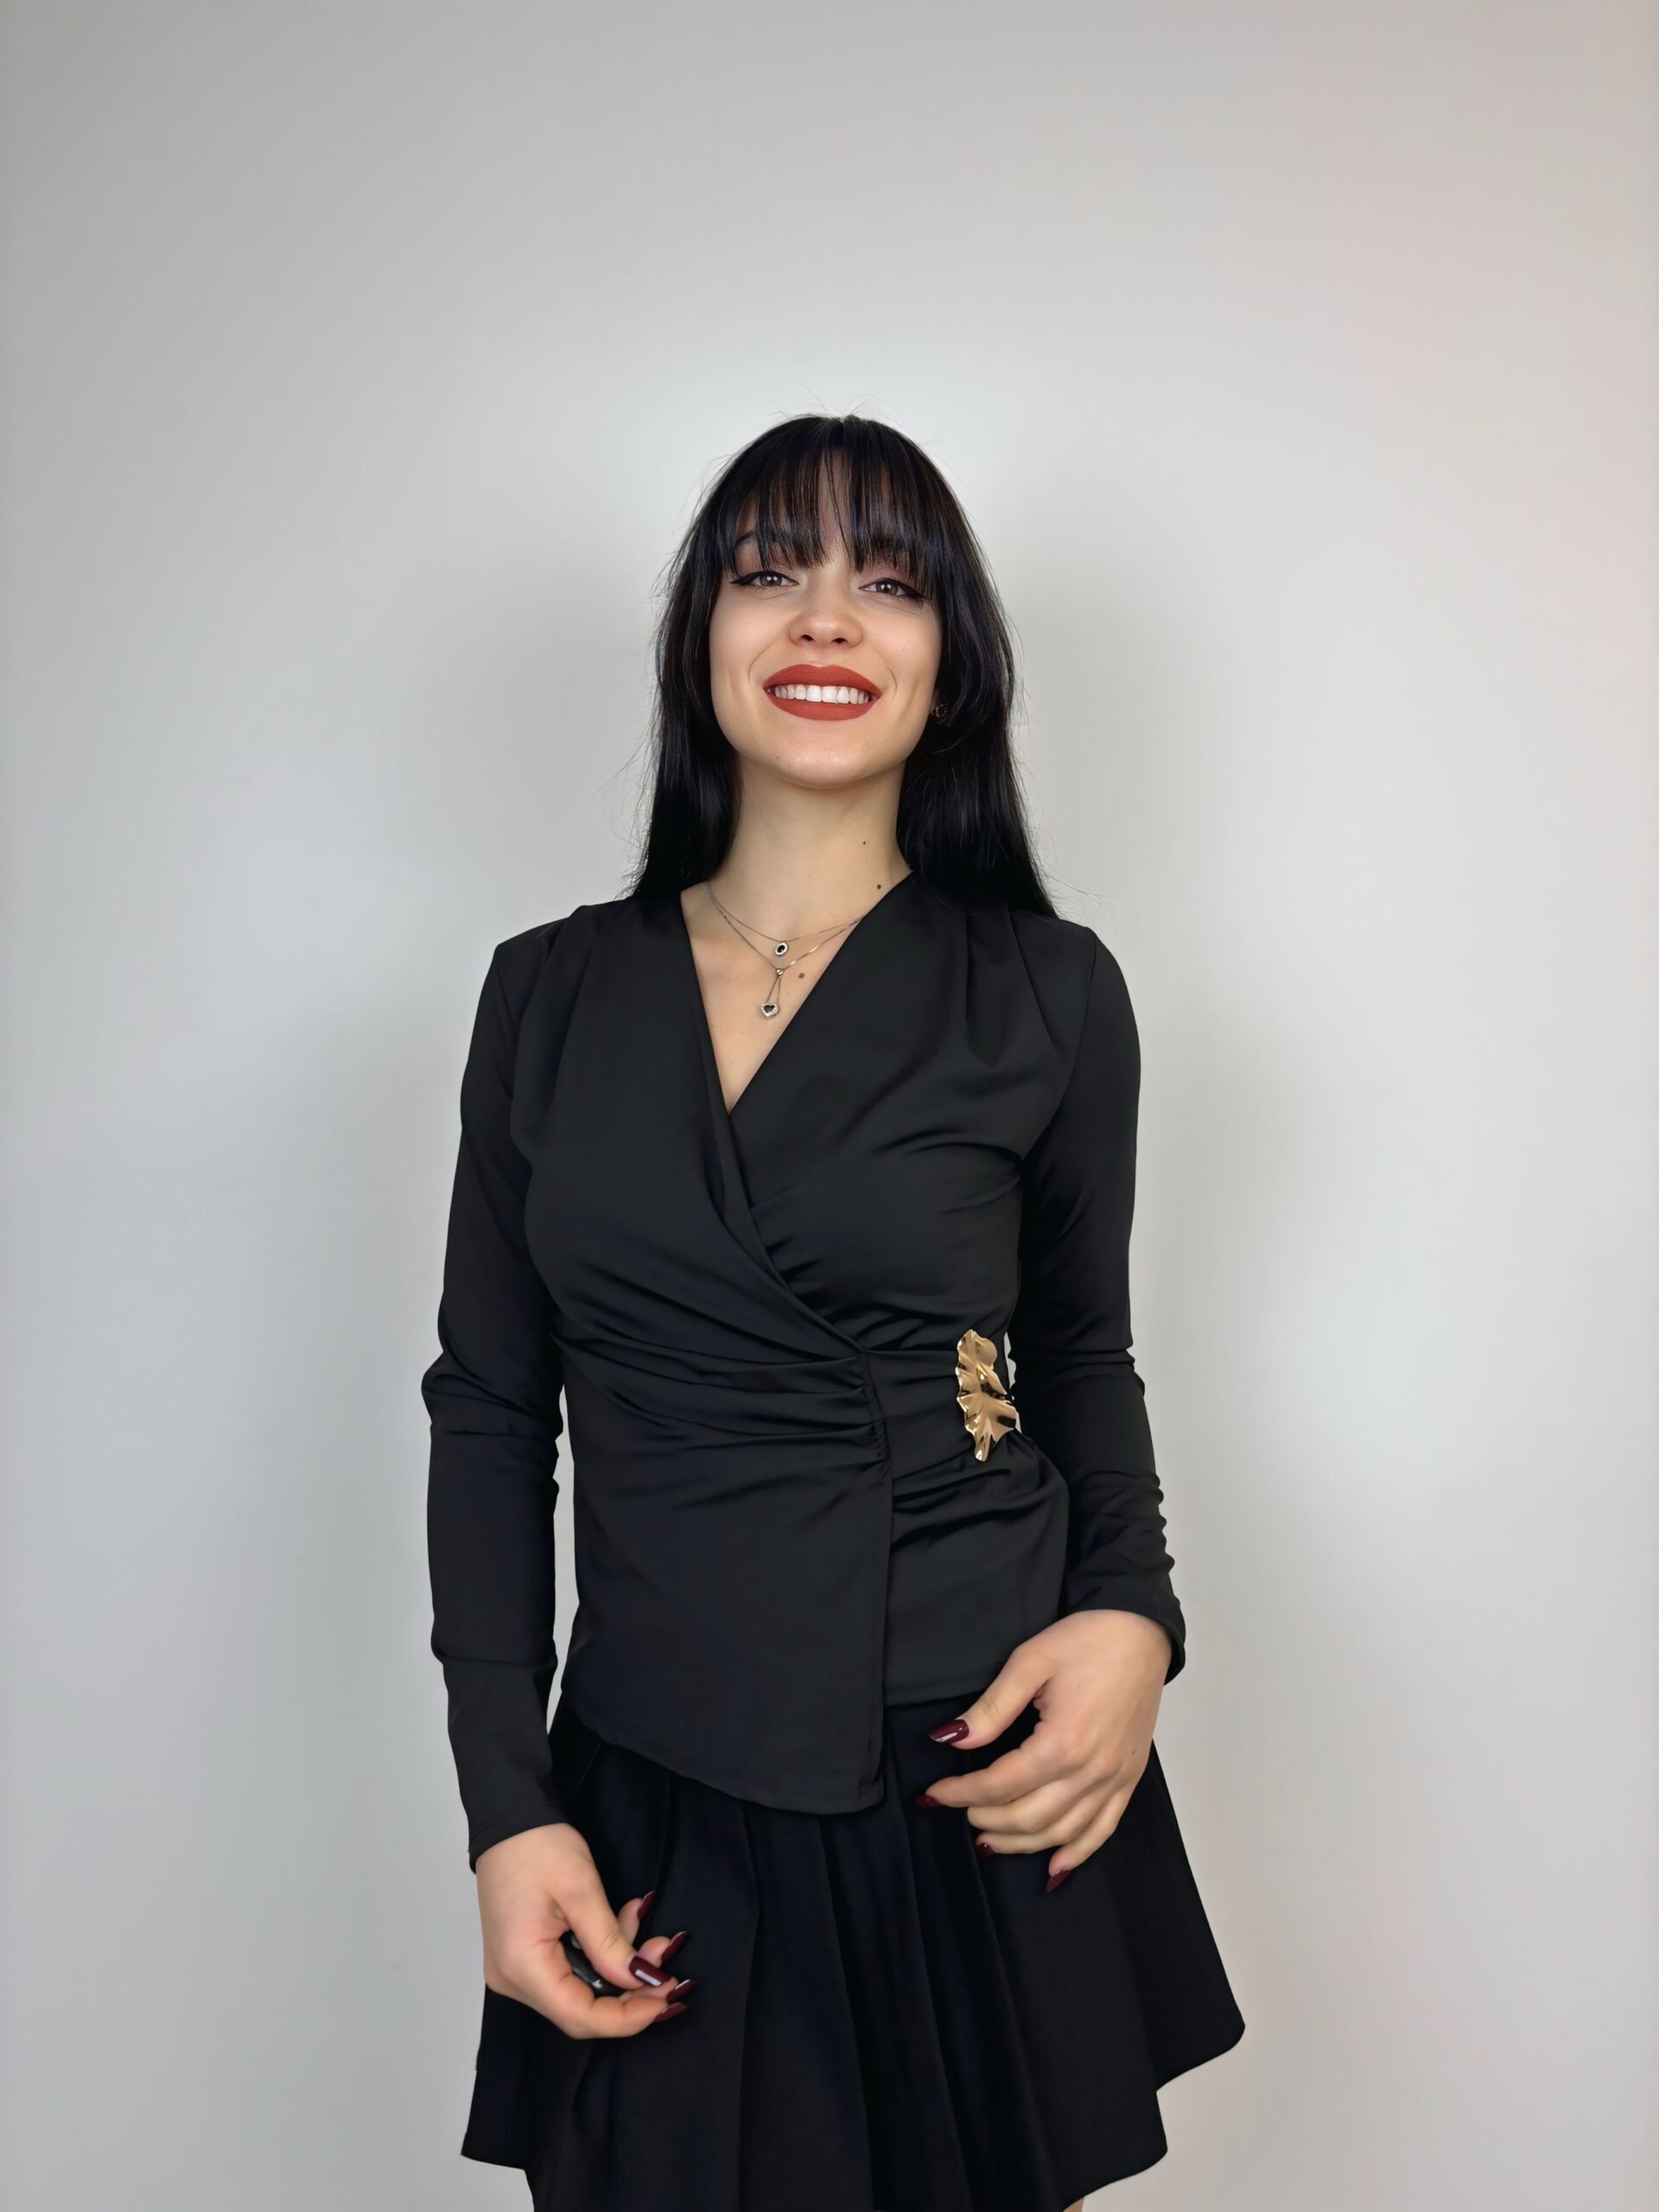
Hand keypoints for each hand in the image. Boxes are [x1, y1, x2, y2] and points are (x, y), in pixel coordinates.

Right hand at [475, 1822, 691, 2036]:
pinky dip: (600, 1954)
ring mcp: (514, 1969)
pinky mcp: (523, 1957)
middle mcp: (512, 1979)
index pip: (579, 2016)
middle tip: (664, 1962)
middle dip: (629, 1989)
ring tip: (649, 1932)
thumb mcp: (582, 1891)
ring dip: (618, 1967)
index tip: (665, 1998)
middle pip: (580, 2008)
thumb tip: (641, 1981)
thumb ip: (610, 1943)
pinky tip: (623, 1922)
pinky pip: (569, 1971)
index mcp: (520, 1966)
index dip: (627, 2018)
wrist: (506, 1818)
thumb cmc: (536, 1846)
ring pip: (578, 1990)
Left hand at [918, 1610, 1169, 1886]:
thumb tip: (949, 1739)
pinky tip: (1054, 1867)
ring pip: (1062, 1832)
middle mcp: (1091, 1770)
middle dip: (986, 1820)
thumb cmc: (1088, 1640)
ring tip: (989, 1840)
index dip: (961, 1793)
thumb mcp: (1029, 1662)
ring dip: (1022, 1844)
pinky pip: (1103, 1830)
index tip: (934, 1792)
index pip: (1000, 1785)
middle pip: (1029, 1817)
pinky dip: (1076, 1854)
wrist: (1141, 1632)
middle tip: (959, 1810)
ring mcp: (1114, 1779)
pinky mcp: (1129, 1779)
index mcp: (1063, 1742)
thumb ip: (990, 1709)